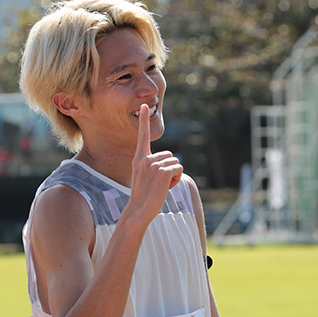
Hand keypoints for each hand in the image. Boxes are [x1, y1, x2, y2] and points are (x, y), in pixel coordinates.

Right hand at [129, 104, 182, 224]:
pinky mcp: (163, 172)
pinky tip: (167, 188)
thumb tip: (174, 162)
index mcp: (139, 159)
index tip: (145, 106)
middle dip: (170, 168)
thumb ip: (154, 167)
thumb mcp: (144, 178)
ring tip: (161, 187)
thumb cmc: (143, 198)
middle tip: (159, 183)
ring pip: (176, 162)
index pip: (142, 136)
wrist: (138, 211)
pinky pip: (179, 168)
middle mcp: (145, 159)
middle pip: (170, 155)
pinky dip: (177, 178)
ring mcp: (153, 165)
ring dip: (174, 175)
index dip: (143, 120)